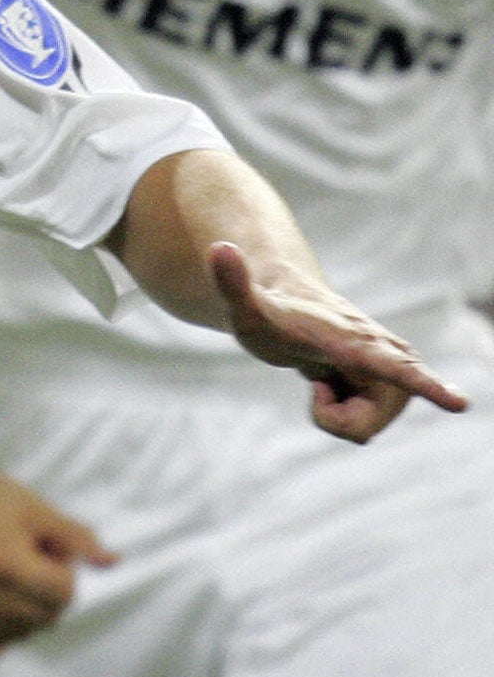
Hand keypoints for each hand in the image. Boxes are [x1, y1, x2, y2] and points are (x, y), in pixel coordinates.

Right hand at [0, 456, 115, 656]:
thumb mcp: (39, 511)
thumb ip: (77, 538)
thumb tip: (113, 561)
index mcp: (1, 560)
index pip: (63, 594)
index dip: (64, 571)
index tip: (47, 550)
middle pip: (45, 618)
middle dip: (48, 592)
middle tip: (27, 560)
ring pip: (21, 635)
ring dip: (27, 613)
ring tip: (9, 577)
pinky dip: (2, 631)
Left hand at [211, 241, 469, 441]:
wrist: (290, 310)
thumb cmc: (268, 311)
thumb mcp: (240, 304)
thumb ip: (230, 280)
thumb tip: (218, 246)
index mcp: (354, 339)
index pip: (392, 365)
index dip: (422, 384)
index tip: (458, 403)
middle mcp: (384, 353)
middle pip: (364, 423)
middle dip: (333, 416)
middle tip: (315, 385)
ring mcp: (392, 372)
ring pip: (361, 430)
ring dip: (334, 416)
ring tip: (321, 382)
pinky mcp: (393, 388)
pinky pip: (360, 430)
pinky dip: (340, 417)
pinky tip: (332, 388)